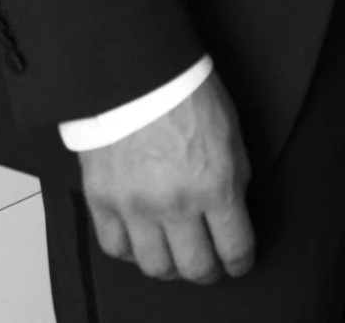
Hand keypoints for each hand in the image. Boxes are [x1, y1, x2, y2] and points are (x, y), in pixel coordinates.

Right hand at [78, 72, 255, 283]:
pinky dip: (131, 252)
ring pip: (155, 267)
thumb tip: (231, 214)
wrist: (136, 73)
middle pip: (195, 267)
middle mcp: (176, 205)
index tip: (240, 263)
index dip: (241, 262)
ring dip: (171, 268)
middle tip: (210, 264)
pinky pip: (115, 247)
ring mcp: (135, 207)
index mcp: (216, 186)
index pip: (235, 247)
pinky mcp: (102, 200)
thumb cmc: (190, 95)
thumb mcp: (231, 136)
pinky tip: (142, 242)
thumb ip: (233, 180)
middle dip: (209, 271)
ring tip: (176, 257)